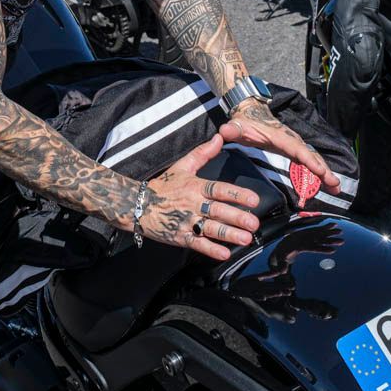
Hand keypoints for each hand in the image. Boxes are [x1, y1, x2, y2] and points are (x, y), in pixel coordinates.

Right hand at [142, 134, 261, 260]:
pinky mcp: (180, 237)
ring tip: (246, 239)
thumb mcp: (182, 166)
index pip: (219, 189)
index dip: (237, 194)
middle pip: (218, 211)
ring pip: (211, 229)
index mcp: (195, 186)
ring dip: (229, 235)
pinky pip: (197, 244)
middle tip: (254, 223)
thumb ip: (203, 153)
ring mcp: (186, 222)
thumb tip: (219, 137)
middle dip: (237, 218)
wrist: (136, 205)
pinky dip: (211, 249)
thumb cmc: (163, 186)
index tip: (254, 200)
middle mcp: (193, 204)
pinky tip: (224, 254)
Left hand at [220, 99, 340, 200]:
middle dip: (324, 170)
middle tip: (335, 185)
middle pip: (311, 156)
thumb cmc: (244, 121)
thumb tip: (224, 131)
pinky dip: (318, 173)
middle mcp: (292, 140)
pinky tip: (325, 184)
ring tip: (336, 188)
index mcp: (281, 137)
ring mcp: (294, 145)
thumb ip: (232, 129)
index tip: (321, 171)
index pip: (298, 150)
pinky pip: (308, 162)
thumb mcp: (236, 125)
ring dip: (325, 173)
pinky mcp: (293, 150)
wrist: (250, 111)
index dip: (309, 161)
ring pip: (313, 160)